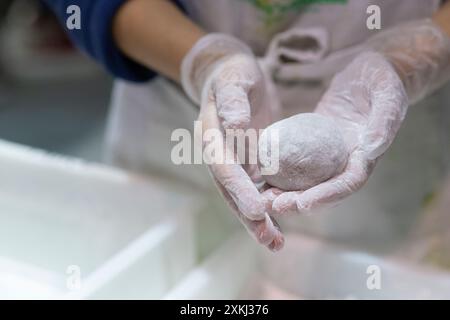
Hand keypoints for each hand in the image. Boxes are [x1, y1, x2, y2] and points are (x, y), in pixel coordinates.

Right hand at [181, 34, 283, 249]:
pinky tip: (278, 225)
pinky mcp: (247, 163)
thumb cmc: (234, 74)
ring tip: (275, 243)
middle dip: (249, 215)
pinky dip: (267, 206)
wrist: (232, 75)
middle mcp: (220, 154)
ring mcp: (233, 161)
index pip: (224, 167)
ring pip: (242, 195)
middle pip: (231, 190)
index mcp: (212, 136)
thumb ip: (232, 99)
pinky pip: (256, 187)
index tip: (258, 210)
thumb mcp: (234, 78)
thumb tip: (235, 126)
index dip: (240, 189)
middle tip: (269, 238)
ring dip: (257, 220)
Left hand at [267, 19, 449, 215]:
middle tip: (272, 205)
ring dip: (286, 192)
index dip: (325, 197)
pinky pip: (296, 159)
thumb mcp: (389, 96)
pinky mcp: (315, 142)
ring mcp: (330, 153)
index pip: (346, 184)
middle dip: (298, 202)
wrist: (373, 70)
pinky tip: (260, 171)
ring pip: (307, 180)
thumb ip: (383, 123)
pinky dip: (280, 169)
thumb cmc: (384, 80)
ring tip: (262, 197)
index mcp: (366, 157)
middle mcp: (347, 161)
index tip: (302, 204)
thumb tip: (370, 151)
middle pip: (322, 190)